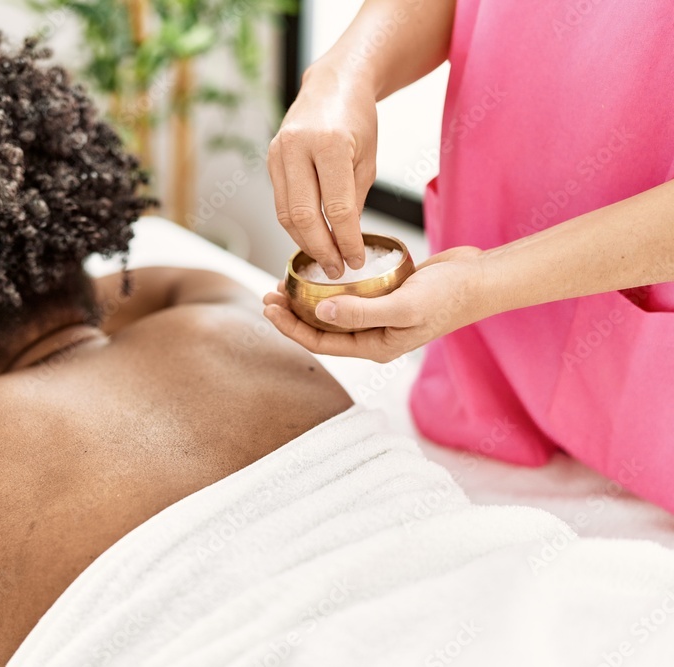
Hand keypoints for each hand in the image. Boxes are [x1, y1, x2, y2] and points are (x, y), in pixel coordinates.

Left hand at [263, 247, 485, 361]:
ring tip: (287, 282)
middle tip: (269, 294)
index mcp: (376, 347)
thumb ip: (362, 313)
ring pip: (334, 311)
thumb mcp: (404, 306)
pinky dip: (331, 285)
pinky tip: (319, 270)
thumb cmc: (449, 296)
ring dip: (309, 299)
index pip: (321, 343)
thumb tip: (320, 314)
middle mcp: (375, 335)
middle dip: (293, 314)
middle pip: (323, 328)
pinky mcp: (386, 296)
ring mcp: (381, 316)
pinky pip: (350, 294)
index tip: (270, 308)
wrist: (481, 278)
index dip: (291, 328)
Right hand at [268, 66, 377, 278]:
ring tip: (325, 259)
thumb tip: (345, 241)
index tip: (356, 260)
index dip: (346, 241)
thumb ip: (354, 200)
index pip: (336, 208)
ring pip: (286, 214)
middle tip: (337, 269)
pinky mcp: (270, 159)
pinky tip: (311, 238)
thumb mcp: (367, 160)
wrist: (332, 84)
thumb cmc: (357, 120)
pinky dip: (295, 226)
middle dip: (321, 249)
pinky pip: (281, 203)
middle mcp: (297, 147)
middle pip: (303, 216)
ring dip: (305, 242)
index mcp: (328, 144)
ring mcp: (278, 152)